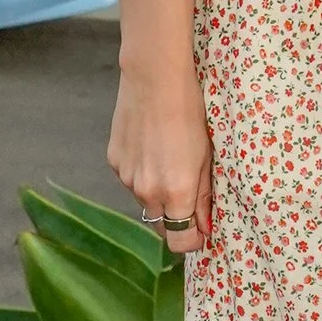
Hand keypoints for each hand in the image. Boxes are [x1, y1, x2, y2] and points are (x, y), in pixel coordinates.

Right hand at [109, 65, 214, 256]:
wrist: (154, 79)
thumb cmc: (191, 113)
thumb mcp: (207, 157)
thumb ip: (205, 197)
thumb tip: (205, 228)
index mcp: (175, 192)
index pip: (179, 242)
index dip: (192, 240)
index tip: (201, 230)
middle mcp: (146, 191)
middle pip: (160, 225)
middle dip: (175, 217)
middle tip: (189, 191)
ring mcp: (125, 177)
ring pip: (145, 200)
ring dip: (157, 191)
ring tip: (169, 157)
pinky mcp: (113, 160)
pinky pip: (130, 178)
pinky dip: (142, 171)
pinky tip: (152, 144)